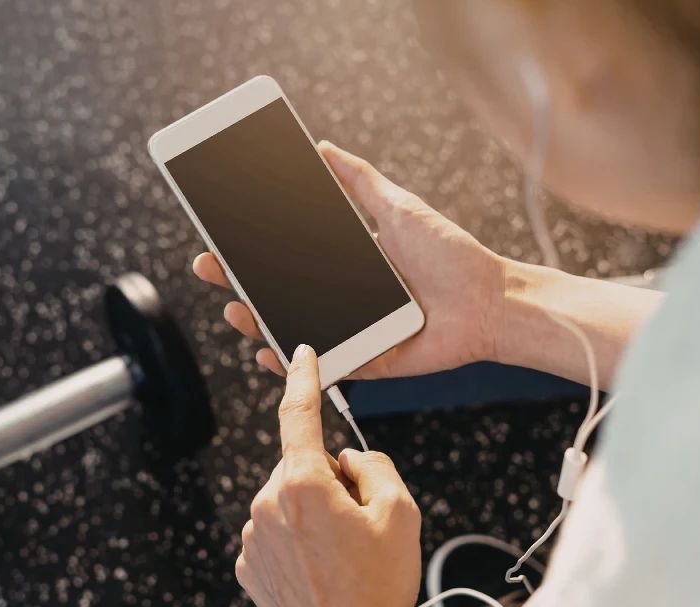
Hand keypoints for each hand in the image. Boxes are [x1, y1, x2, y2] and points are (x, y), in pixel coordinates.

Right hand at [193, 141, 506, 378]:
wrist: (489, 301)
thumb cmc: (450, 256)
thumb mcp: (398, 209)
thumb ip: (360, 181)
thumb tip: (323, 147)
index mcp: (345, 264)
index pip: (285, 257)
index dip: (249, 250)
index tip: (219, 235)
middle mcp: (341, 298)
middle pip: (276, 293)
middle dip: (236, 282)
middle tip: (210, 266)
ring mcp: (349, 331)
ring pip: (289, 329)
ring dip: (254, 321)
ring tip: (235, 308)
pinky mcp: (363, 360)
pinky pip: (319, 365)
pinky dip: (292, 363)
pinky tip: (268, 350)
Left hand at [236, 345, 419, 606]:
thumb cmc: (378, 588)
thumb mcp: (401, 513)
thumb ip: (374, 465)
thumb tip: (347, 458)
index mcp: (303, 482)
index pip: (298, 414)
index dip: (301, 378)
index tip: (300, 355)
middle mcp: (268, 503)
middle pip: (300, 466)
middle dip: (327, 480)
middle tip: (358, 524)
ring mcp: (253, 537)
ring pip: (287, 501)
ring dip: (311, 514)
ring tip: (341, 557)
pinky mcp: (248, 565)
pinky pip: (275, 533)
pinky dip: (296, 542)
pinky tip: (321, 572)